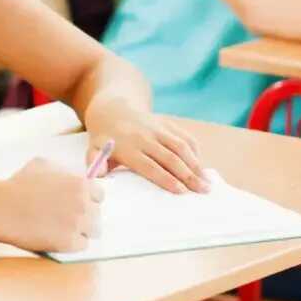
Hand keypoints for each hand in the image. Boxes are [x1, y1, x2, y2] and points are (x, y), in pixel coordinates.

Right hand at [0, 158, 102, 253]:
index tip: (76, 204)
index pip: (98, 196)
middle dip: (84, 216)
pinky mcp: (70, 243)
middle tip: (65, 218)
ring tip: (62, 229)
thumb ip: (63, 171)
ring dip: (81, 231)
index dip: (87, 200)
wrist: (3, 208)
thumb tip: (70, 178)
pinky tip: (56, 237)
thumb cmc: (19, 185)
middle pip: (96, 214)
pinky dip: (71, 243)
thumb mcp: (42, 165)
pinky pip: (81, 245)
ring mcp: (78, 224)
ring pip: (93, 231)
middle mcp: (84, 203)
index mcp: (80, 184)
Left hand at [87, 104, 206, 193]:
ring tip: (207, 182)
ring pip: (181, 147)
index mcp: (127, 147)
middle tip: (202, 191)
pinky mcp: (167, 123)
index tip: (181, 191)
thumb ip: (95, 163)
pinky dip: (195, 150)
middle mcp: (145, 137)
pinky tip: (202, 166)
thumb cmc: (104, 138)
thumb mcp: (93, 149)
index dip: (165, 178)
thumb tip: (97, 176)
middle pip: (170, 158)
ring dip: (196, 165)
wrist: (112, 110)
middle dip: (188, 175)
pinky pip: (185, 136)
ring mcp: (158, 128)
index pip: (149, 165)